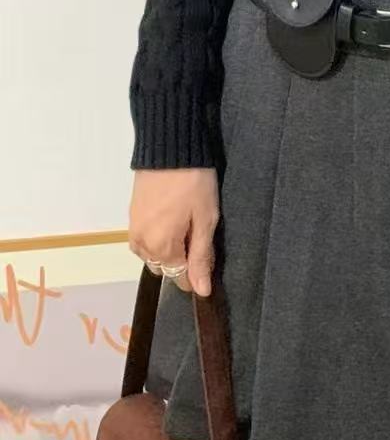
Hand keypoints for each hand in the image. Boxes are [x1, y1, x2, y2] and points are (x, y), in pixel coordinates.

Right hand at [128, 168, 219, 295]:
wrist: (169, 148)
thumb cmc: (194, 184)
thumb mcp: (205, 220)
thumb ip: (201, 257)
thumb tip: (201, 291)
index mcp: (160, 248)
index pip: (179, 277)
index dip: (196, 274)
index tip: (208, 259)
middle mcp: (141, 244)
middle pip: (164, 266)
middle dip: (181, 260)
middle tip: (199, 236)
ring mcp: (133, 229)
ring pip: (151, 254)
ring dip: (167, 249)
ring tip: (186, 226)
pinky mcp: (131, 215)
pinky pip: (143, 239)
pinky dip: (157, 237)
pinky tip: (172, 220)